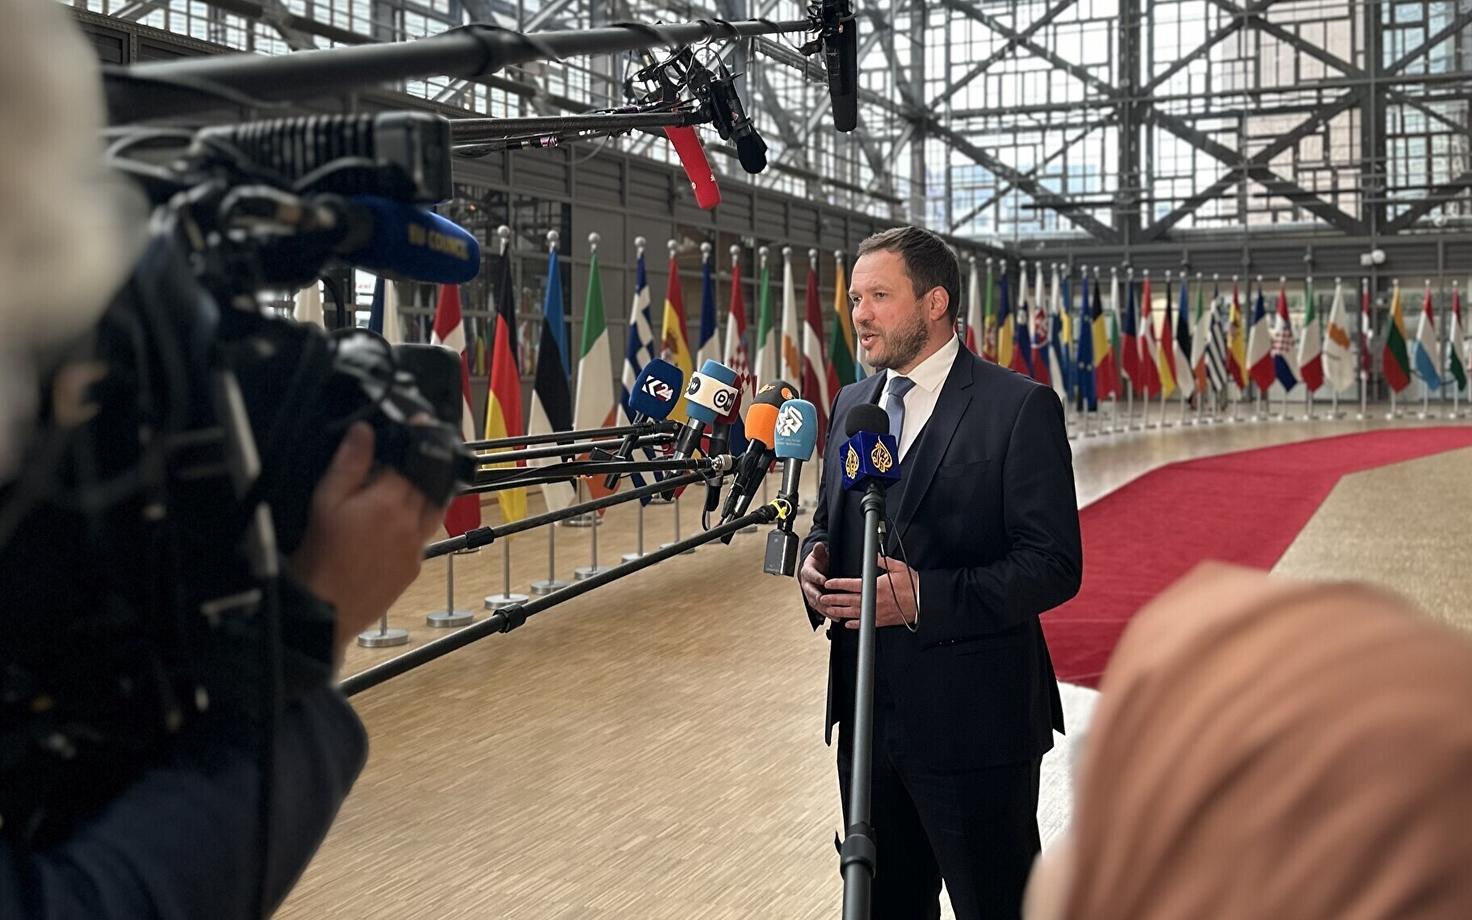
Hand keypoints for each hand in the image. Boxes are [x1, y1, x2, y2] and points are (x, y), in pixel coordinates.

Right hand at [289, 423, 442, 658]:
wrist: (326, 610)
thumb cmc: (320, 558)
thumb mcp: (326, 501)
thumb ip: (349, 464)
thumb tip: (363, 432)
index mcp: (390, 502)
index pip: (415, 462)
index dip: (415, 443)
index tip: (418, 427)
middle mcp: (411, 524)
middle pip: (430, 485)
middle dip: (421, 469)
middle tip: (406, 462)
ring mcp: (416, 548)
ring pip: (434, 511)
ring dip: (424, 497)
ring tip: (402, 491)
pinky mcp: (415, 568)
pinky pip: (424, 538)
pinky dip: (415, 526)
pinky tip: (393, 526)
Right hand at [800, 542, 829, 610]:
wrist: (813, 570)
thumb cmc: (817, 562)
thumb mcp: (818, 554)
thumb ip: (818, 550)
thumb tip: (819, 545)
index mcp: (807, 572)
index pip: (811, 574)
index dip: (817, 577)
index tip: (824, 580)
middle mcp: (807, 584)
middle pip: (810, 591)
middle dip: (817, 596)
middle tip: (824, 599)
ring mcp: (810, 594)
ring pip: (815, 602)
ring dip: (823, 607)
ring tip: (831, 611)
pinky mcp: (815, 601)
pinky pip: (820, 608)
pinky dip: (827, 613)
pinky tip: (836, 617)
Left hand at [818, 555, 918, 629]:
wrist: (922, 602)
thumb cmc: (913, 586)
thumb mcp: (898, 568)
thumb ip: (884, 561)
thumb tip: (874, 556)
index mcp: (876, 587)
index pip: (852, 585)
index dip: (838, 584)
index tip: (829, 583)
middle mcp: (873, 601)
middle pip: (848, 600)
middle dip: (833, 599)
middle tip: (822, 598)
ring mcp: (876, 612)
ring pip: (853, 613)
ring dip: (839, 611)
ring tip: (829, 610)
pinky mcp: (881, 621)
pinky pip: (864, 624)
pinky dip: (854, 624)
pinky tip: (846, 623)